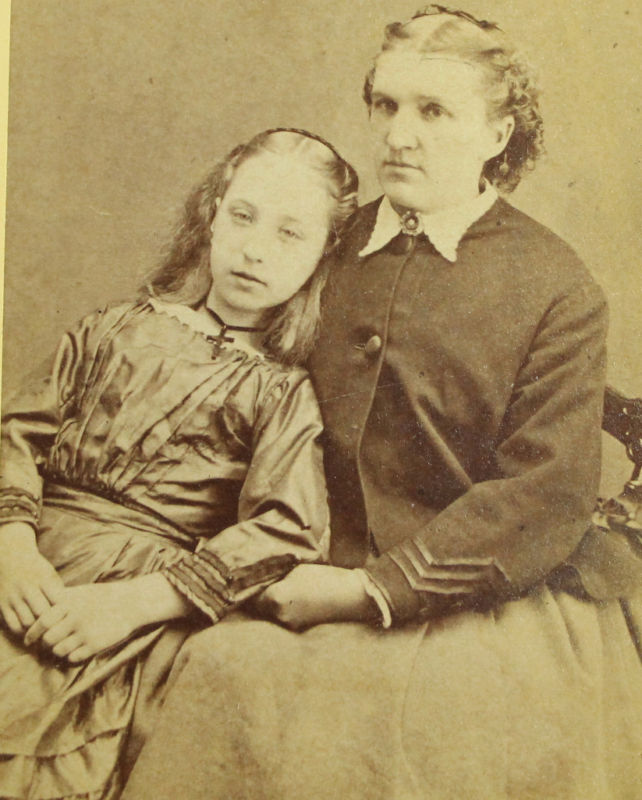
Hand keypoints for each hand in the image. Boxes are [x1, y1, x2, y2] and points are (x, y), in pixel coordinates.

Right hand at [0, 522, 63, 635]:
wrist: (11, 556)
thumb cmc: (36, 569)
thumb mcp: (50, 573)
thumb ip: (58, 590)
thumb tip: (71, 612)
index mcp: (43, 579)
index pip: (58, 602)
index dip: (65, 613)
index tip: (70, 619)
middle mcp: (27, 588)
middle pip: (42, 614)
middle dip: (52, 624)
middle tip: (58, 632)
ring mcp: (13, 597)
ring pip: (27, 622)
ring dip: (37, 630)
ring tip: (45, 633)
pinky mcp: (2, 604)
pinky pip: (13, 625)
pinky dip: (23, 631)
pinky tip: (30, 630)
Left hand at [24, 582, 144, 662]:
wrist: (131, 603)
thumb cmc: (102, 597)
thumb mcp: (80, 592)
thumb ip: (59, 600)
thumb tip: (37, 613)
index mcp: (69, 603)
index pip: (41, 622)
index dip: (32, 633)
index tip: (29, 640)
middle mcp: (75, 617)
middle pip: (47, 639)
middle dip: (45, 645)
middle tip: (46, 645)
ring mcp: (86, 631)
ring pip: (59, 651)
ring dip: (58, 651)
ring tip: (63, 647)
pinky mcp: (96, 644)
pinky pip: (74, 658)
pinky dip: (72, 657)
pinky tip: (77, 650)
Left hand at [250, 564, 373, 630]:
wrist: (350, 596)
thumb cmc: (322, 578)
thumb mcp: (295, 571)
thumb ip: (273, 578)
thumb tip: (257, 581)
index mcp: (275, 598)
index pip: (250, 594)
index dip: (250, 585)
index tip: (250, 578)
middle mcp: (278, 615)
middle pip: (257, 606)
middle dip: (258, 596)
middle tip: (263, 583)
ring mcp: (287, 625)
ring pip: (269, 613)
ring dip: (270, 603)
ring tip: (281, 589)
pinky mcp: (297, 629)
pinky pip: (281, 618)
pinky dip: (282, 610)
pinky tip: (292, 599)